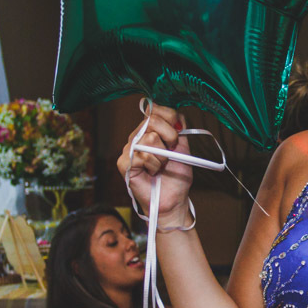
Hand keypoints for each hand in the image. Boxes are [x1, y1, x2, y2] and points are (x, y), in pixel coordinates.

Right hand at [116, 102, 193, 227]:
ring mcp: (129, 149)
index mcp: (150, 129)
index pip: (154, 109)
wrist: (174, 198)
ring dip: (162, 156)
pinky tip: (152, 172)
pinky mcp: (124, 163)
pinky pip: (142, 155)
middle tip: (171, 152)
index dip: (170, 117)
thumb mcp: (183, 146)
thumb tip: (177, 117)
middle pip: (151, 120)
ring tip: (160, 166)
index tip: (178, 132)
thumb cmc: (176, 175)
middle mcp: (137, 136)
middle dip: (170, 136)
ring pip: (149, 139)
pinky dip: (153, 165)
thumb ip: (179, 128)